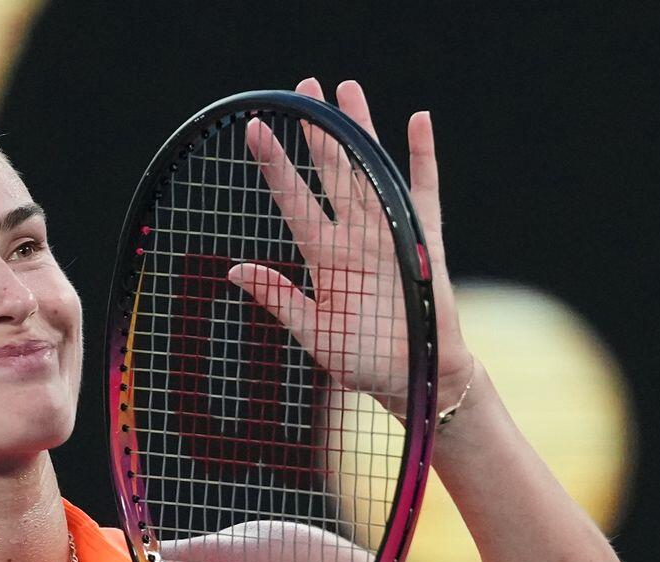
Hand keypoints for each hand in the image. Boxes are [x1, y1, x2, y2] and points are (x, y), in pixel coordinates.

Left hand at [228, 77, 477, 411]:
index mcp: (324, 257)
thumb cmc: (363, 362)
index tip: (257, 129)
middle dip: (319, 129)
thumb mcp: (314, 336)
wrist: (417, 377)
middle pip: (332, 171)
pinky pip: (424, 190)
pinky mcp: (425, 239)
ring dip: (362, 129)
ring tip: (348, 89)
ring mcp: (390, 233)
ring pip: (372, 169)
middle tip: (304, 86)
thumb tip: (235, 271)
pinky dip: (422, 157)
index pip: (294, 200)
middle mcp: (353, 236)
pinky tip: (417, 121)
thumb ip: (280, 301)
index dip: (276, 164)